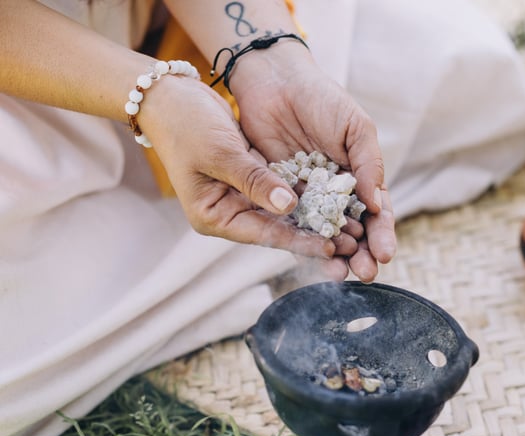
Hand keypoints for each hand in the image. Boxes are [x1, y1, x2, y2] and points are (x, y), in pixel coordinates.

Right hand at [136, 74, 338, 259]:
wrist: (170, 96)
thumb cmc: (186, 124)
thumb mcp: (221, 153)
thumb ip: (256, 181)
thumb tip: (290, 206)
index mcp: (214, 217)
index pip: (264, 234)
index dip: (298, 241)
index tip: (330, 248)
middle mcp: (230, 213)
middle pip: (279, 231)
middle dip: (314, 237)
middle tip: (352, 246)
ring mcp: (241, 198)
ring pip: (286, 215)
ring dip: (317, 220)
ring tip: (352, 230)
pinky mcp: (253, 181)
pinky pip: (285, 194)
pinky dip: (308, 198)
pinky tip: (336, 202)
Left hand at [228, 43, 396, 282]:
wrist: (274, 82)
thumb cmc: (322, 100)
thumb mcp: (355, 128)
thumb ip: (368, 165)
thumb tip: (377, 204)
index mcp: (359, 177)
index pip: (376, 212)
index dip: (382, 234)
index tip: (385, 253)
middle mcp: (336, 192)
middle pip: (353, 230)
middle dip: (361, 253)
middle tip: (366, 273)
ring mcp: (308, 196)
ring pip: (324, 233)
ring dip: (334, 255)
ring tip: (341, 273)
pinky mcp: (279, 195)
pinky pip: (292, 223)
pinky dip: (302, 242)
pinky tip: (312, 256)